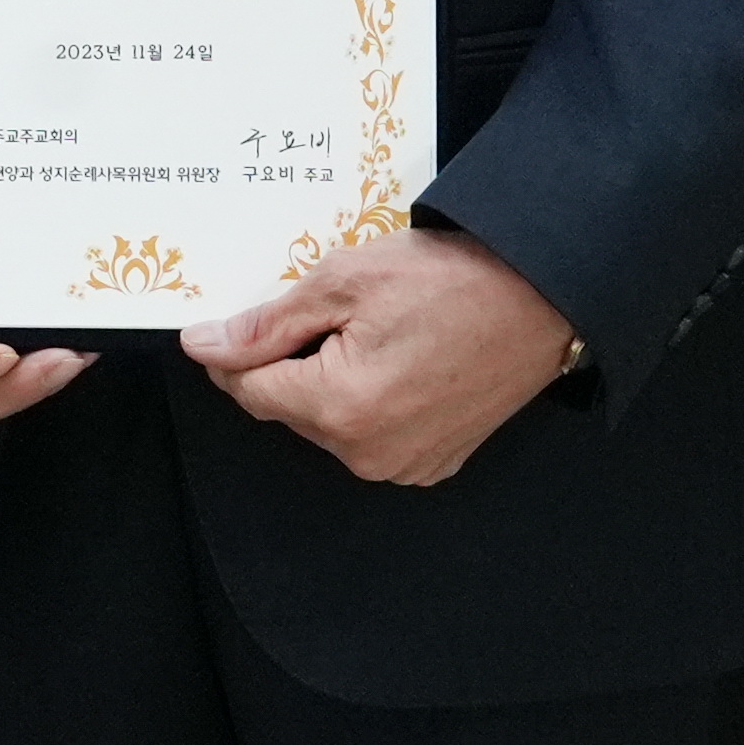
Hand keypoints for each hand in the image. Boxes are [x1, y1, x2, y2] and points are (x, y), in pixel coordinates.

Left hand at [188, 224, 581, 485]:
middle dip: (293, 361)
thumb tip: (202, 346)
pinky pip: (373, 437)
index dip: (238, 350)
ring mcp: (405, 464)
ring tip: (376, 331)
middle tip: (333, 311)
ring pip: (329, 423)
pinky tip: (401, 359)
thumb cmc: (449, 279)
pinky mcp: (435, 463)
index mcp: (339, 408)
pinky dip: (371, 402)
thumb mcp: (342, 281)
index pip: (248, 389)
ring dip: (332, 382)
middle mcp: (368, 453)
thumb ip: (266, 325)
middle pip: (289, 407)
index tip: (246, 317)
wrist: (541, 296)